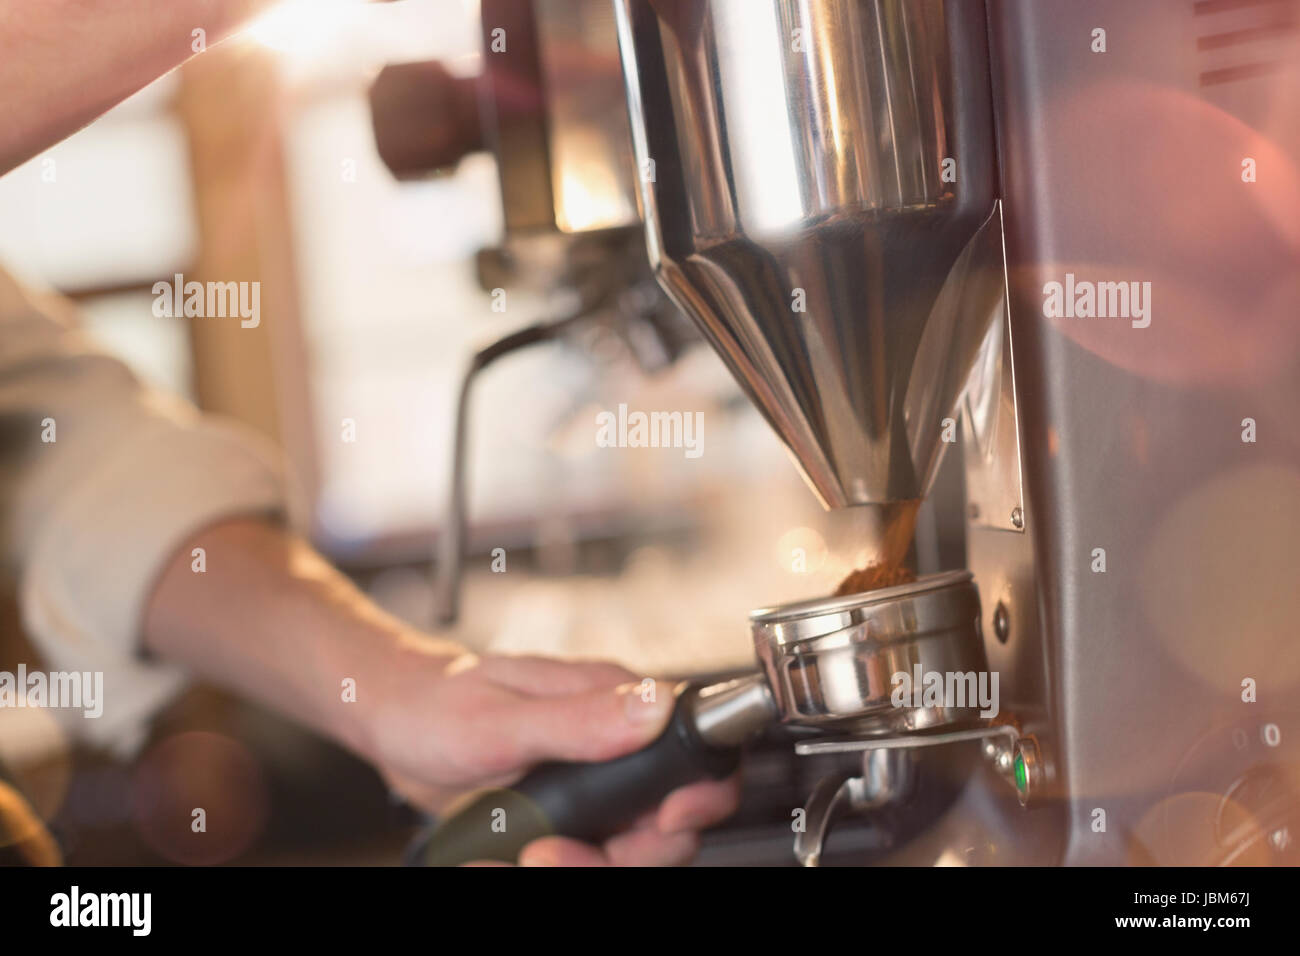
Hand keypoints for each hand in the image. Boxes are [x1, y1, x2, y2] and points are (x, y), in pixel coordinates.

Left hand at [360, 644, 739, 865]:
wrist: (393, 724)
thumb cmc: (438, 702)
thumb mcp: (502, 716)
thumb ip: (579, 718)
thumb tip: (655, 705)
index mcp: (614, 705)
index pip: (694, 755)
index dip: (697, 797)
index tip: (664, 822)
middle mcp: (614, 750)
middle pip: (667, 826)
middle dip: (624, 855)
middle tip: (551, 852)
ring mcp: (592, 791)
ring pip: (627, 855)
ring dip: (582, 869)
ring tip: (523, 856)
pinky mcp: (567, 820)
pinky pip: (587, 861)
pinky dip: (558, 869)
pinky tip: (510, 859)